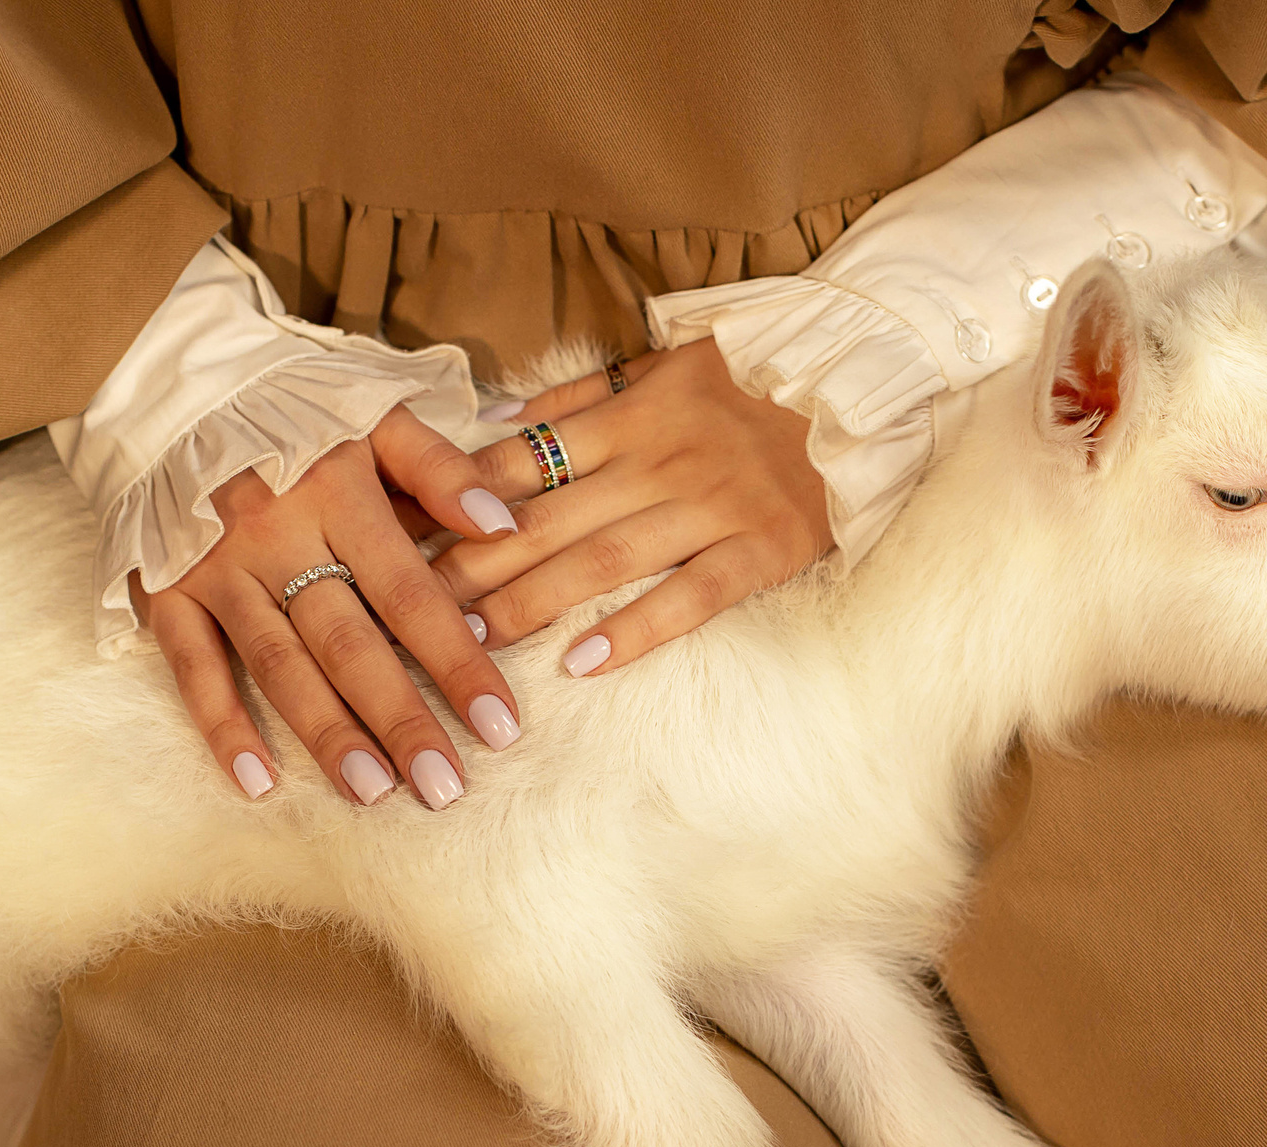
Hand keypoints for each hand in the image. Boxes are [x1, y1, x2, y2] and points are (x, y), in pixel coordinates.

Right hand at [141, 406, 524, 805]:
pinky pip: (192, 666)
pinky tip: (256, 780)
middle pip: (348, 643)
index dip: (458, 662)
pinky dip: (220, 724)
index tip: (500, 726)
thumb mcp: (373, 411)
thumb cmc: (292, 406)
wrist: (172, 379)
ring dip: (324, 733)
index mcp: (336, 493)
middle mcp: (277, 537)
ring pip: (277, 664)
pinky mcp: (166, 589)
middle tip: (444, 787)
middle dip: (400, 719)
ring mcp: (216, 568)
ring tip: (372, 792)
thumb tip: (505, 526)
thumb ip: (441, 468)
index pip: (410, 594)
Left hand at [432, 338, 831, 674]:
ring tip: (473, 642)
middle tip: (411, 609)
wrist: (863, 382)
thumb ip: (575, 395)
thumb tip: (489, 422)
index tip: (403, 539)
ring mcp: (712, 506)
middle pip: (546, 518)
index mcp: (630, 412)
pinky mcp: (762, 548)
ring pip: (604, 559)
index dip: (457, 501)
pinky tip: (583, 663)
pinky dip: (636, 630)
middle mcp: (661, 458)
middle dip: (472, 565)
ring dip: (532, 601)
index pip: (522, 460)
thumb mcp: (659, 363)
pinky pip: (690, 596)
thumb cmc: (751, 379)